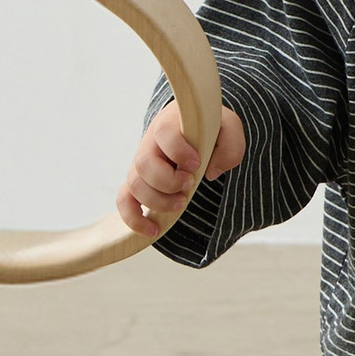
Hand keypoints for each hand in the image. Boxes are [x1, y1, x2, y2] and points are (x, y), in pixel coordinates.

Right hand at [119, 104, 245, 237]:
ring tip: (181, 204)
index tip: (197, 164)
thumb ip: (230, 146)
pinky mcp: (139, 183)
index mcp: (171, 124)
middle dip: (168, 181)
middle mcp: (150, 144)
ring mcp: (141, 164)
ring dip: (157, 200)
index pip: (164, 134)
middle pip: (144, 164)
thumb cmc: (210, 130)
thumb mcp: (229, 129)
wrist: (192, 129)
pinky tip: (153, 230)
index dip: (178, 151)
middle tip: (191, 184)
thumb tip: (212, 172)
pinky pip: (124, 201)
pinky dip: (133, 218)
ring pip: (134, 184)